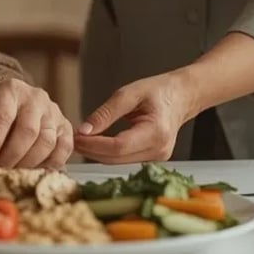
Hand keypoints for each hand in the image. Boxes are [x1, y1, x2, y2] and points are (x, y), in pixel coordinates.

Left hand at [0, 78, 72, 168]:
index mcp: (9, 91)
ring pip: (46, 142)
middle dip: (10, 158)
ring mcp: (53, 111)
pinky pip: (63, 149)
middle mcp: (35, 97)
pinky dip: (50, 165)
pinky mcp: (65, 125)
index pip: (1, 118)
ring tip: (13, 175)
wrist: (17, 99)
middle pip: (27, 131)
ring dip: (28, 164)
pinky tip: (35, 171)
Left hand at [73, 70, 197, 163]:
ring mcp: (157, 157)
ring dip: (97, 153)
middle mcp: (159, 150)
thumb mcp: (129, 93)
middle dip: (91, 150)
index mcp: (156, 132)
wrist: (181, 96)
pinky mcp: (152, 158)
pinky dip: (107, 153)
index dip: (94, 144)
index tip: (76, 136)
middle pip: (116, 158)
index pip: (118, 146)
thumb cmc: (158, 90)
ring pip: (118, 162)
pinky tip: (94, 143)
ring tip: (80, 140)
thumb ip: (106, 113)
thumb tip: (84, 129)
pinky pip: (124, 159)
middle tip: (72, 138)